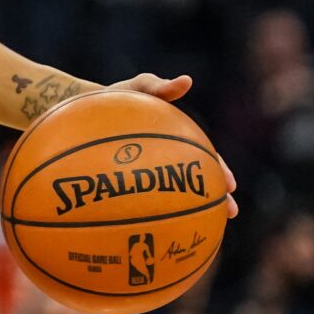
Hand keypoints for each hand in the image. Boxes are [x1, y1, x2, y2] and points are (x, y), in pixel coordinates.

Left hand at [110, 73, 238, 218]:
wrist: (82, 110)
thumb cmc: (115, 97)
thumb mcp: (137, 88)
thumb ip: (159, 87)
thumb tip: (186, 81)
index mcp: (177, 139)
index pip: (206, 157)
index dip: (220, 171)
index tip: (231, 186)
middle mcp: (167, 160)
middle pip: (198, 181)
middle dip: (216, 197)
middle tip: (230, 213)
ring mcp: (148, 173)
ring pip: (174, 198)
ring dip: (191, 214)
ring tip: (203, 231)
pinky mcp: (127, 183)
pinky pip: (140, 203)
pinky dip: (150, 217)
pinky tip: (149, 232)